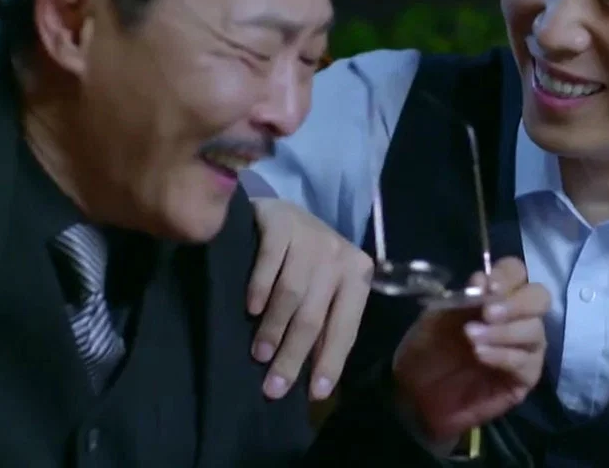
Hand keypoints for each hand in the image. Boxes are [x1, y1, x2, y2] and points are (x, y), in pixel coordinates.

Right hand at [248, 197, 372, 400]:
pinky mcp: (280, 221)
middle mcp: (339, 254)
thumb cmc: (304, 262)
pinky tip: (250, 308)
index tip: (314, 394)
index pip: (345, 327)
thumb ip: (322, 326)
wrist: (279, 214)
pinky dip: (259, 287)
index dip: (330, 362)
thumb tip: (314, 384)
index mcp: (358, 275)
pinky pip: (269, 262)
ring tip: (258, 353)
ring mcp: (310, 235)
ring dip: (273, 328)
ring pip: (291, 293)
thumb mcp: (322, 291)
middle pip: (314, 316)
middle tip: (273, 386)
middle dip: (293, 356)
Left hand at [391, 257, 548, 447]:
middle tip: (487, 313)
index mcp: (496, 296)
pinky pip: (525, 362)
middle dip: (515, 303)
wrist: (416, 392)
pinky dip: (502, 355)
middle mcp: (517, 318)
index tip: (485, 286)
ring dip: (502, 331)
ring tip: (471, 338)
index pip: (516, 273)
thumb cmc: (428, 348)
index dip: (506, 275)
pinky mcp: (524, 379)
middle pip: (539, 298)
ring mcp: (525, 348)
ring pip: (534, 331)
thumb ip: (463, 297)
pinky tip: (480, 355)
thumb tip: (483, 280)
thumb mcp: (438, 315)